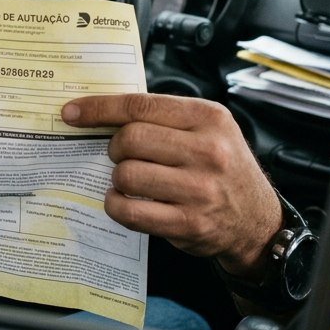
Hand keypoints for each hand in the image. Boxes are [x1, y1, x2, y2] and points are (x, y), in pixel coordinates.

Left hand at [62, 93, 281, 278]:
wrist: (258, 220)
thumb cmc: (223, 167)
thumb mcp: (206, 128)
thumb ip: (164, 117)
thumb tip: (103, 111)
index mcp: (207, 117)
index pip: (140, 105)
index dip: (99, 108)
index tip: (72, 112)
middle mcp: (207, 151)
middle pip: (130, 139)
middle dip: (113, 147)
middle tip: (118, 154)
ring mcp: (200, 190)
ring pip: (127, 175)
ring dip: (116, 177)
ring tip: (127, 179)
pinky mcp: (190, 224)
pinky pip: (132, 212)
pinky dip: (116, 205)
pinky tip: (122, 201)